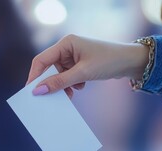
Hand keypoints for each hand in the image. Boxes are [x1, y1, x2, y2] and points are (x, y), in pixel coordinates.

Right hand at [26, 34, 148, 97]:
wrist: (131, 62)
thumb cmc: (108, 61)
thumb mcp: (82, 73)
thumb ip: (60, 82)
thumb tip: (39, 90)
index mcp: (66, 43)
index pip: (42, 60)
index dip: (34, 76)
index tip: (31, 91)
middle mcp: (68, 47)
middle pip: (50, 68)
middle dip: (52, 82)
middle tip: (51, 97)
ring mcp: (74, 55)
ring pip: (59, 74)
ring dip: (64, 85)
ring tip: (73, 91)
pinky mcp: (80, 63)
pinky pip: (68, 76)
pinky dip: (72, 84)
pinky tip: (81, 86)